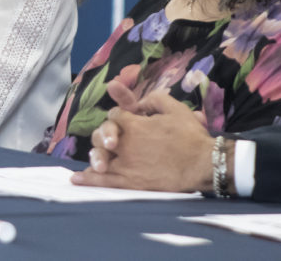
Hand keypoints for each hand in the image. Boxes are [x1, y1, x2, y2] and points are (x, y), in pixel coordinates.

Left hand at [70, 90, 214, 192]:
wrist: (203, 165)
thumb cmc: (190, 136)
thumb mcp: (174, 108)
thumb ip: (154, 99)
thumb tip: (141, 102)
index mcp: (133, 124)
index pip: (116, 114)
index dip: (121, 115)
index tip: (130, 119)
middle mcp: (124, 144)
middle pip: (102, 135)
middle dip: (105, 135)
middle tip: (114, 141)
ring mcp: (125, 164)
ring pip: (100, 157)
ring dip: (95, 157)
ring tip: (93, 162)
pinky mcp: (130, 182)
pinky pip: (104, 181)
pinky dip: (89, 179)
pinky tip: (77, 178)